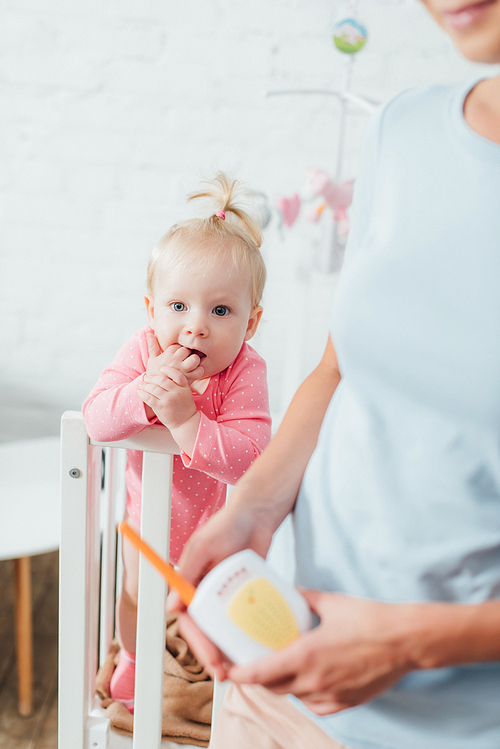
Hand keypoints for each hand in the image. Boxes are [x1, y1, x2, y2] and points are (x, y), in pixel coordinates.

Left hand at [138, 365, 197, 430]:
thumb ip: (177, 385)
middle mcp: (177, 392)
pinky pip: (148, 398)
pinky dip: (142, 394)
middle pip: (161, 380)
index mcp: (184, 387)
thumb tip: (162, 375)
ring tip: (141, 385)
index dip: (168, 370)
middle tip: (146, 378)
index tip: (161, 368)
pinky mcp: (161, 407)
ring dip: (144, 385)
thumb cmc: (183, 407)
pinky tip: (139, 392)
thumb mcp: (186, 393)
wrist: (186, 422)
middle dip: (152, 378)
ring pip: (153, 388)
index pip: (177, 375)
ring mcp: (169, 400)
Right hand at [145, 333, 204, 384]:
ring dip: (195, 361)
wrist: (155, 391)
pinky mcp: (188, 379)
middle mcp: (175, 360)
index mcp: (168, 354)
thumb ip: (153, 346)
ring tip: (191, 364)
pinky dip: (199, 370)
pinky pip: (199, 371)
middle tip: (185, 359)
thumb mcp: (152, 359)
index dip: (179, 350)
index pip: (178, 345)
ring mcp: (182, 370)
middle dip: (188, 354)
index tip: (177, 355)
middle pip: (187, 350)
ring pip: (195, 359)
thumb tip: (149, 333)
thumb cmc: (154, 374)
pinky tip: (194, 372)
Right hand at [170, 499, 276, 678]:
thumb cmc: (227, 524)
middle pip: (205, 631)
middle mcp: (204, 592)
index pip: (189, 620)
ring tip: (240, 669)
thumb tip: (172, 606)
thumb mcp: (205, 546)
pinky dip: (245, 634)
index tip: (211, 658)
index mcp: (189, 583)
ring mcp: (224, 595)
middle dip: (212, 653)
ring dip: (228, 649)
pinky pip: (242, 618)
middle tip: (224, 672)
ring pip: (223, 629)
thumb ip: (188, 571)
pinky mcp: (242, 594)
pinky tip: (255, 648)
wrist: (257, 514)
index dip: (198, 642)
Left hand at [224, 591, 412, 713]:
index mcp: (306, 655)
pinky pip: (316, 705)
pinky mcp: (346, 703)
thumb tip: (289, 591)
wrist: (406, 640)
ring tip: (282, 666)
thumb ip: (304, 597)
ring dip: (284, 685)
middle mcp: (314, 680)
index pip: (261, 673)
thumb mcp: (330, 602)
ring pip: (295, 696)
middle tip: (253, 663)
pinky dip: (306, 694)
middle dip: (260, 678)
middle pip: (274, 687)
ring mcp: (331, 695)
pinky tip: (310, 679)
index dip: (240, 674)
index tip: (229, 669)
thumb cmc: (370, 619)